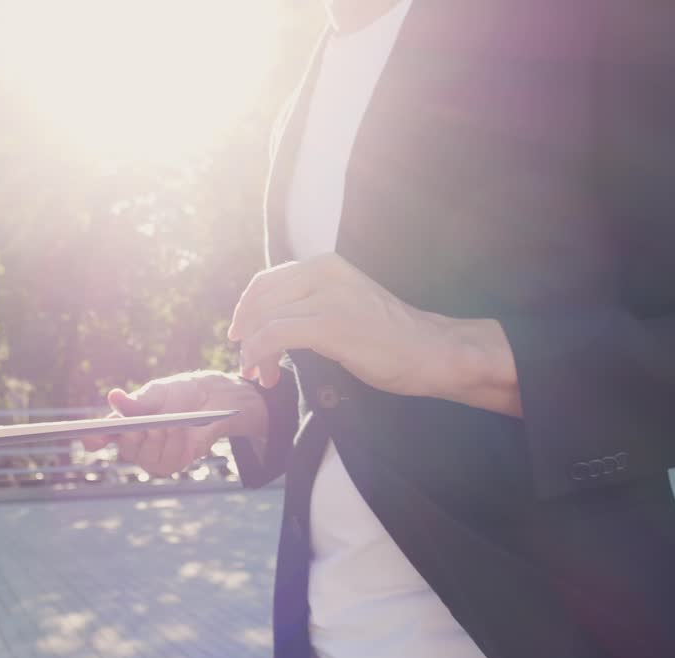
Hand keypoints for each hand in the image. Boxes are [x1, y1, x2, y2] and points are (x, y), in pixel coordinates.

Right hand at [81, 371, 268, 476]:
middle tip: (149, 425)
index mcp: (122, 425)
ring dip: (160, 441)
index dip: (93, 439)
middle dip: (138, 437)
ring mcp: (153, 457)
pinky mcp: (173, 463)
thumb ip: (137, 402)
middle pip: (127, 449)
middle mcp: (134, 444)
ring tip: (171, 424)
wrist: (211, 400)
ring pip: (148, 459)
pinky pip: (169, 462)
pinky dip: (175, 446)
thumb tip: (114, 397)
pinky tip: (181, 430)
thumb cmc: (177, 394)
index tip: (91, 438)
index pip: (99, 437)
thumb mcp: (157, 393)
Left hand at [228, 252, 522, 415]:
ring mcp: (327, 297)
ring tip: (261, 375)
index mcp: (326, 265)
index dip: (247, 311)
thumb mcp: (344, 303)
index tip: (242, 337)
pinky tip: (266, 373)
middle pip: (260, 300)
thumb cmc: (390, 337)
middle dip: (247, 335)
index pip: (267, 282)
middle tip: (250, 365)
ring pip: (264, 319)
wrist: (431, 351)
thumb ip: (310, 302)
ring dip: (253, 352)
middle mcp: (324, 272)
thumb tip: (266, 319)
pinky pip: (275, 335)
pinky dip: (260, 355)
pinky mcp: (330, 324)